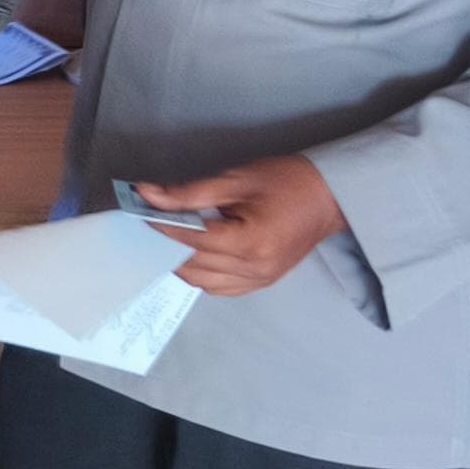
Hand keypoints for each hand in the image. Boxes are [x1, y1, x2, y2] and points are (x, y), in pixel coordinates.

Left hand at [137, 155, 347, 298]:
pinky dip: (202, 275)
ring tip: (167, 240)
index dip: (163, 228)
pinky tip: (194, 256)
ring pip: (203, 282)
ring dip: (181, 263)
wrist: (328, 197)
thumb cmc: (285, 181)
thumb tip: (147, 195)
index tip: (141, 214)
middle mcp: (255, 268)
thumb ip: (189, 193)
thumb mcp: (236, 179)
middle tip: (148, 225)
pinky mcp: (262, 283)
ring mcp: (260, 280)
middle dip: (166, 246)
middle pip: (194, 265)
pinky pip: (221, 288)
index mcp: (251, 241)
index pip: (192, 241)